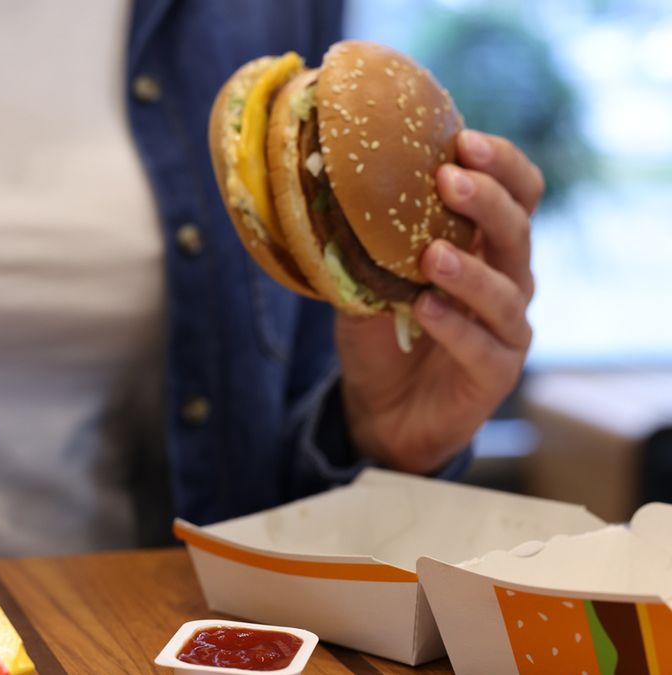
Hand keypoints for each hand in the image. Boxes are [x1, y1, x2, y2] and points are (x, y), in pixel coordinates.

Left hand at [336, 129, 543, 472]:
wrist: (382, 411)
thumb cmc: (381, 334)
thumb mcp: (364, 278)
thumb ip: (363, 238)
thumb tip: (321, 181)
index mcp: (485, 244)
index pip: (517, 192)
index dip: (500, 163)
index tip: (463, 139)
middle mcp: (508, 279)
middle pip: (518, 230)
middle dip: (486, 200)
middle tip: (449, 180)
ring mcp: (507, 328)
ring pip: (507, 291)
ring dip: (470, 269)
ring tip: (432, 254)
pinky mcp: (495, 374)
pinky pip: (484, 347)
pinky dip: (455, 326)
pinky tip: (425, 309)